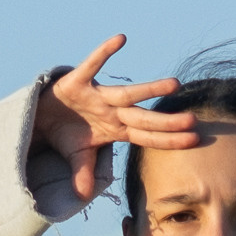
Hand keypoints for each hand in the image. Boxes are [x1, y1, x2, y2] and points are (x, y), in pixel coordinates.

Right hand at [33, 35, 201, 203]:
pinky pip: (92, 65)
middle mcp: (112, 112)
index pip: (148, 138)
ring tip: (175, 83)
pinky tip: (121, 39)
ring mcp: (97, 96)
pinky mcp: (77, 82)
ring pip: (127, 94)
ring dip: (150, 90)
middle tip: (193, 120)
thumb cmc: (67, 133)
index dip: (169, 140)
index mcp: (116, 130)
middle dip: (167, 122)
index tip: (194, 140)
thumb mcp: (76, 158)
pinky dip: (104, 52)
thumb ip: (83, 174)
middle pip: (144, 119)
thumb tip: (82, 196)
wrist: (41, 116)